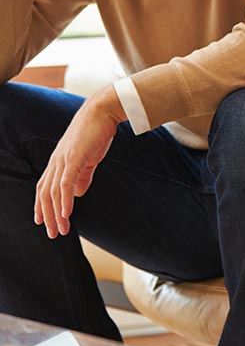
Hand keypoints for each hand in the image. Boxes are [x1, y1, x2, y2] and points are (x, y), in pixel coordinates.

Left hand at [34, 86, 123, 238]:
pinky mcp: (74, 158)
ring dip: (56, 213)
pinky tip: (67, 213)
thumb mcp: (89, 158)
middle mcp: (56, 162)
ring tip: (61, 229)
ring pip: (54, 192)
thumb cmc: (97, 132)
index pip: (44, 187)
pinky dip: (64, 200)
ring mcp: (63, 160)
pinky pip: (66, 183)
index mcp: (58, 161)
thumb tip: (77, 193)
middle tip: (53, 234)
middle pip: (45, 194)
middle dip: (48, 216)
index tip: (42, 222)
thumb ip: (83, 175)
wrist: (103, 112)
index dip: (41, 206)